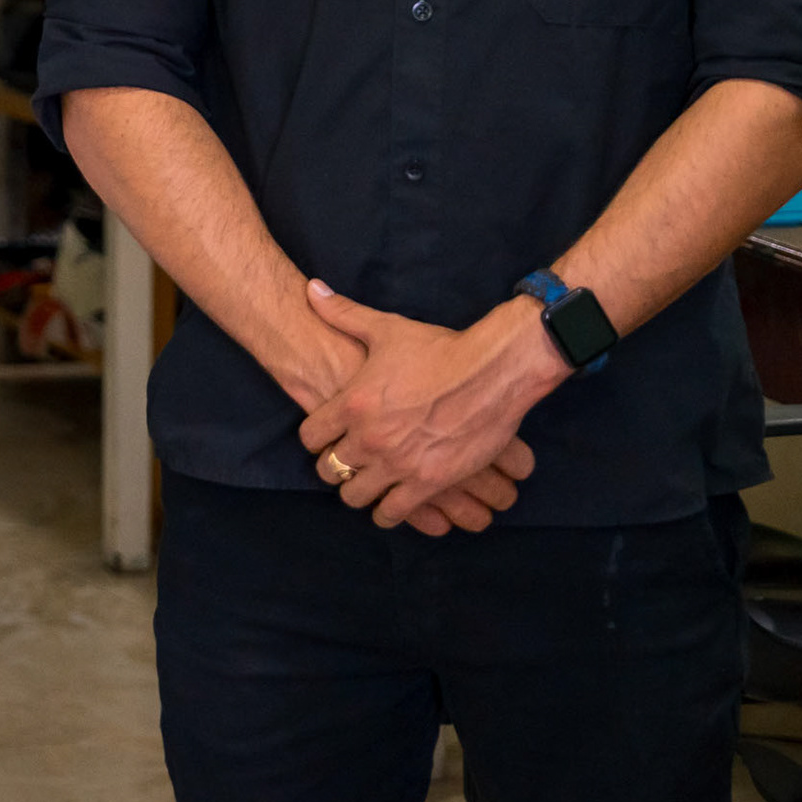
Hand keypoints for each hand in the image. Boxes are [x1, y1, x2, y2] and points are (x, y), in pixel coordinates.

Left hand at [296, 281, 563, 529]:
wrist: (492, 372)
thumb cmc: (438, 348)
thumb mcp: (385, 329)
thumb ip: (342, 313)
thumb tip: (311, 288)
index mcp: (352, 404)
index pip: (310, 437)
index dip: (315, 438)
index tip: (324, 437)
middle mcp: (369, 438)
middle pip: (329, 470)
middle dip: (334, 467)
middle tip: (345, 464)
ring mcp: (398, 464)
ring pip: (356, 496)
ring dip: (358, 492)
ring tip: (366, 485)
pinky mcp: (429, 483)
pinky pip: (394, 512)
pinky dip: (388, 512)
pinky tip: (390, 505)